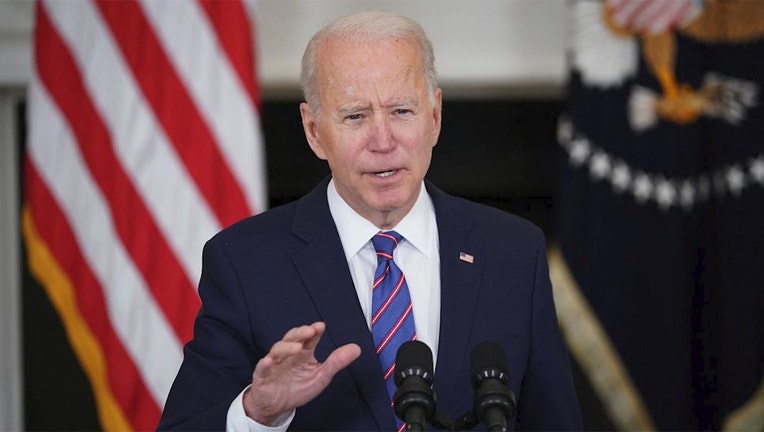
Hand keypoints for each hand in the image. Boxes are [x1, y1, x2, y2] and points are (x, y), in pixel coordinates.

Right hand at [243, 322, 360, 424]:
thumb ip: (336, 362)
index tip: (320, 326)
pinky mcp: (263, 376)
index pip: (309, 338)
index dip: (314, 331)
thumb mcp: (321, 376)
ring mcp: (275, 364)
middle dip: (300, 333)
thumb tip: (356, 349)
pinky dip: (266, 364)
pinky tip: (270, 361)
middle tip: (310, 330)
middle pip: (292, 338)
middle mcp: (289, 354)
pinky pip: (262, 368)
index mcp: (303, 353)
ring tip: (297, 348)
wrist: (278, 405)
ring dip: (287, 347)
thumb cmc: (297, 387)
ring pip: (278, 350)